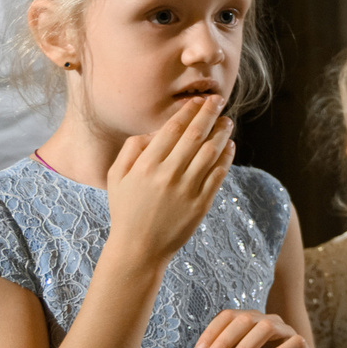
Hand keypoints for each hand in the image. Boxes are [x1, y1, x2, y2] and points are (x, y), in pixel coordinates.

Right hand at [101, 96, 233, 269]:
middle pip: (195, 135)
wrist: (139, 247)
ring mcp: (186, 189)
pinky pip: (218, 175)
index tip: (198, 100)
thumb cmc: (126, 209)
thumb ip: (130, 150)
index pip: (173, 129)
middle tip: (218, 100)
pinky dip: (226, 158)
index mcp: (146, 165)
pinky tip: (230, 146)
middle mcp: (168, 174)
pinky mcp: (201, 203)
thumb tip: (153, 132)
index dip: (188, 111)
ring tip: (227, 121)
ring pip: (210, 152)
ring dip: (222, 133)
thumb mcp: (116, 177)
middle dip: (208, 114)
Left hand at [194, 308, 316, 347]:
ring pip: (266, 328)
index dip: (211, 333)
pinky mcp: (301, 346)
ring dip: (245, 346)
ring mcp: (285, 331)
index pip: (227, 316)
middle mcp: (266, 321)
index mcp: (248, 321)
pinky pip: (292, 343)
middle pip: (244, 319)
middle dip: (224, 340)